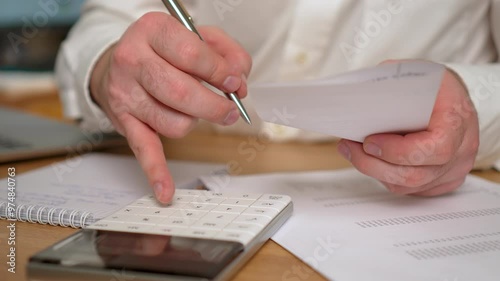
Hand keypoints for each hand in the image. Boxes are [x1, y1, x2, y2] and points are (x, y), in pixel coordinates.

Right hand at [89, 12, 251, 202]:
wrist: (118, 64)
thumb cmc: (163, 50)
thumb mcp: (195, 34)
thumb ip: (225, 51)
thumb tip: (239, 80)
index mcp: (152, 31)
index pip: (191, 53)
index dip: (220, 72)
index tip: (235, 83)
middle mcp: (133, 61)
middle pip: (181, 93)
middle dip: (215, 106)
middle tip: (230, 110)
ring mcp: (126, 94)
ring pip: (174, 123)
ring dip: (195, 122)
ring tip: (196, 112)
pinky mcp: (125, 122)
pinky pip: (143, 150)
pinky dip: (156, 172)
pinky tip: (165, 191)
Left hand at [337, 62, 478, 195]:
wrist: (450, 97)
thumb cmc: (431, 86)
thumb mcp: (411, 74)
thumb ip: (387, 87)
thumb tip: (355, 100)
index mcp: (457, 119)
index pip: (435, 148)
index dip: (398, 151)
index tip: (369, 141)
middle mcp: (462, 149)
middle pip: (416, 174)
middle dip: (375, 164)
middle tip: (351, 147)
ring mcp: (455, 168)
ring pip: (410, 185)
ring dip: (375, 171)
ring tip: (353, 152)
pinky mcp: (445, 180)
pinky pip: (412, 189)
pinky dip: (388, 177)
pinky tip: (373, 161)